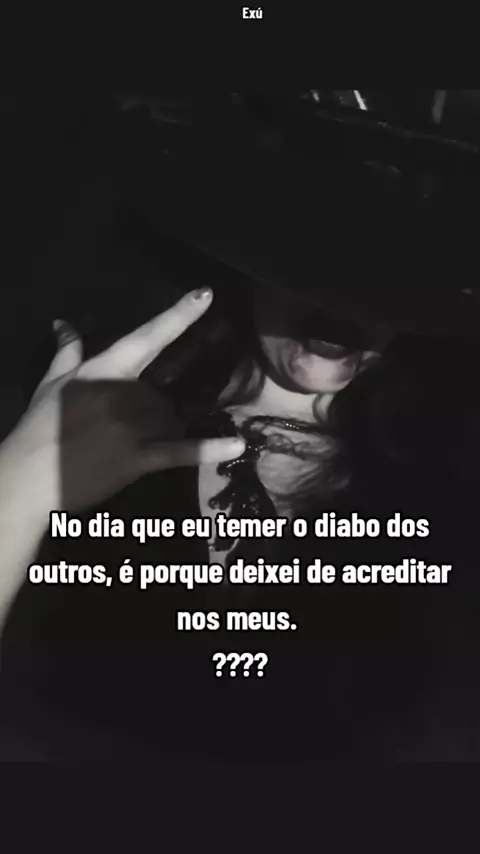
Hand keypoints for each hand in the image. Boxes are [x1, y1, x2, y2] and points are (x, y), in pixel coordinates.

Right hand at [0, 288, 244, 521]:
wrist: (27, 477)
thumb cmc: (38, 429)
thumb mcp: (51, 383)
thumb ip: (67, 351)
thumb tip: (64, 322)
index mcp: (104, 370)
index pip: (147, 336)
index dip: (179, 315)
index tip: (207, 294)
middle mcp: (124, 393)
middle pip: (165, 392)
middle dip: (155, 408)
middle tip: (126, 428)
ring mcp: (134, 426)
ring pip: (172, 419)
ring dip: (165, 429)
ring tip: (135, 444)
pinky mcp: (139, 458)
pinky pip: (181, 451)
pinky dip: (210, 449)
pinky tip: (236, 446)